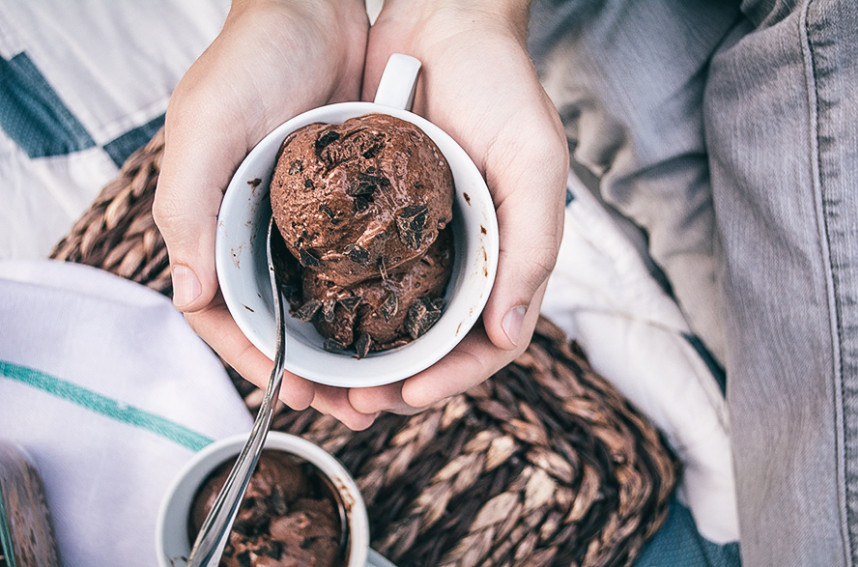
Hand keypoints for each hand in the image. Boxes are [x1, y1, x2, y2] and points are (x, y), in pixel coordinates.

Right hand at [153, 0, 379, 427]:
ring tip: (382, 380)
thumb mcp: (207, 125)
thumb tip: (191, 294)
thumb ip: (188, 208)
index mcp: (213, 224)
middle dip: (311, 368)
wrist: (319, 9)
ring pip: (319, 303)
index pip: (224, 314)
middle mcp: (256, 231)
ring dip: (346, 345)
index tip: (303, 393)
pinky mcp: (343, 208)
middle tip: (355, 404)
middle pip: (278, 321)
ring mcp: (302, 223)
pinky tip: (398, 322)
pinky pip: (356, 266)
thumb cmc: (252, 60)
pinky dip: (370, 300)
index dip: (259, 361)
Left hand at [345, 1, 568, 417]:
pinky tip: (314, 321)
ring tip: (327, 379)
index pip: (486, 340)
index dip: (452, 377)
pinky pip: (361, 274)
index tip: (410, 394)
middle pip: (434, 343)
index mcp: (506, 255)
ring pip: (395, 320)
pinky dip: (343, 306)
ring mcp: (421, 241)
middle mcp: (463, 256)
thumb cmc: (501, 87)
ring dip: (365, 357)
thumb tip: (511, 336)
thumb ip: (532, 248)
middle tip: (356, 402)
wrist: (443, 22)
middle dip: (398, 382)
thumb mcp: (534, 163)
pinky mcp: (380, 219)